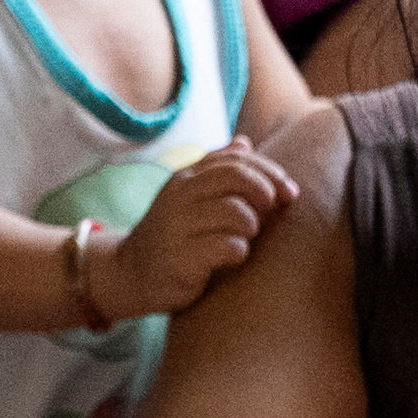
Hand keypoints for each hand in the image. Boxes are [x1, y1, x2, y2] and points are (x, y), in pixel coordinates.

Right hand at [89, 142, 300, 320]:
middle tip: (274, 209)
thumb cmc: (172, 235)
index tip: (288, 190)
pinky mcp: (181, 258)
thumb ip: (216, 171)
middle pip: (237, 177)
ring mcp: (177, 226)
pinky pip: (229, 247)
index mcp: (185, 177)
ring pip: (236, 213)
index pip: (236, 159)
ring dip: (252, 226)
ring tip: (245, 237)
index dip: (269, 171)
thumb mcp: (188, 197)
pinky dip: (239, 252)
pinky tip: (232, 257)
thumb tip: (245, 142)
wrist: (129, 274)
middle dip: (266, 191)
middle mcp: (179, 196)